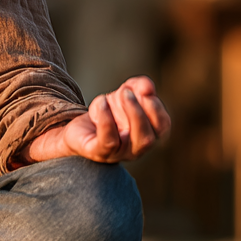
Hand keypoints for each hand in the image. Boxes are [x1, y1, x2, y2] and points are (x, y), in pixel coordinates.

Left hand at [20, 76, 171, 165]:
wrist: (77, 126)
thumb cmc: (106, 112)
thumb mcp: (123, 95)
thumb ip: (138, 86)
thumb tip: (148, 85)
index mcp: (146, 135)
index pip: (162, 127)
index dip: (157, 109)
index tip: (146, 91)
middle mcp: (135, 149)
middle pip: (148, 137)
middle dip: (140, 112)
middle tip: (127, 92)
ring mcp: (117, 154)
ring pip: (132, 142)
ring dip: (130, 114)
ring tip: (120, 94)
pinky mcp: (98, 152)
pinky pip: (107, 141)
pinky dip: (107, 120)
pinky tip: (101, 102)